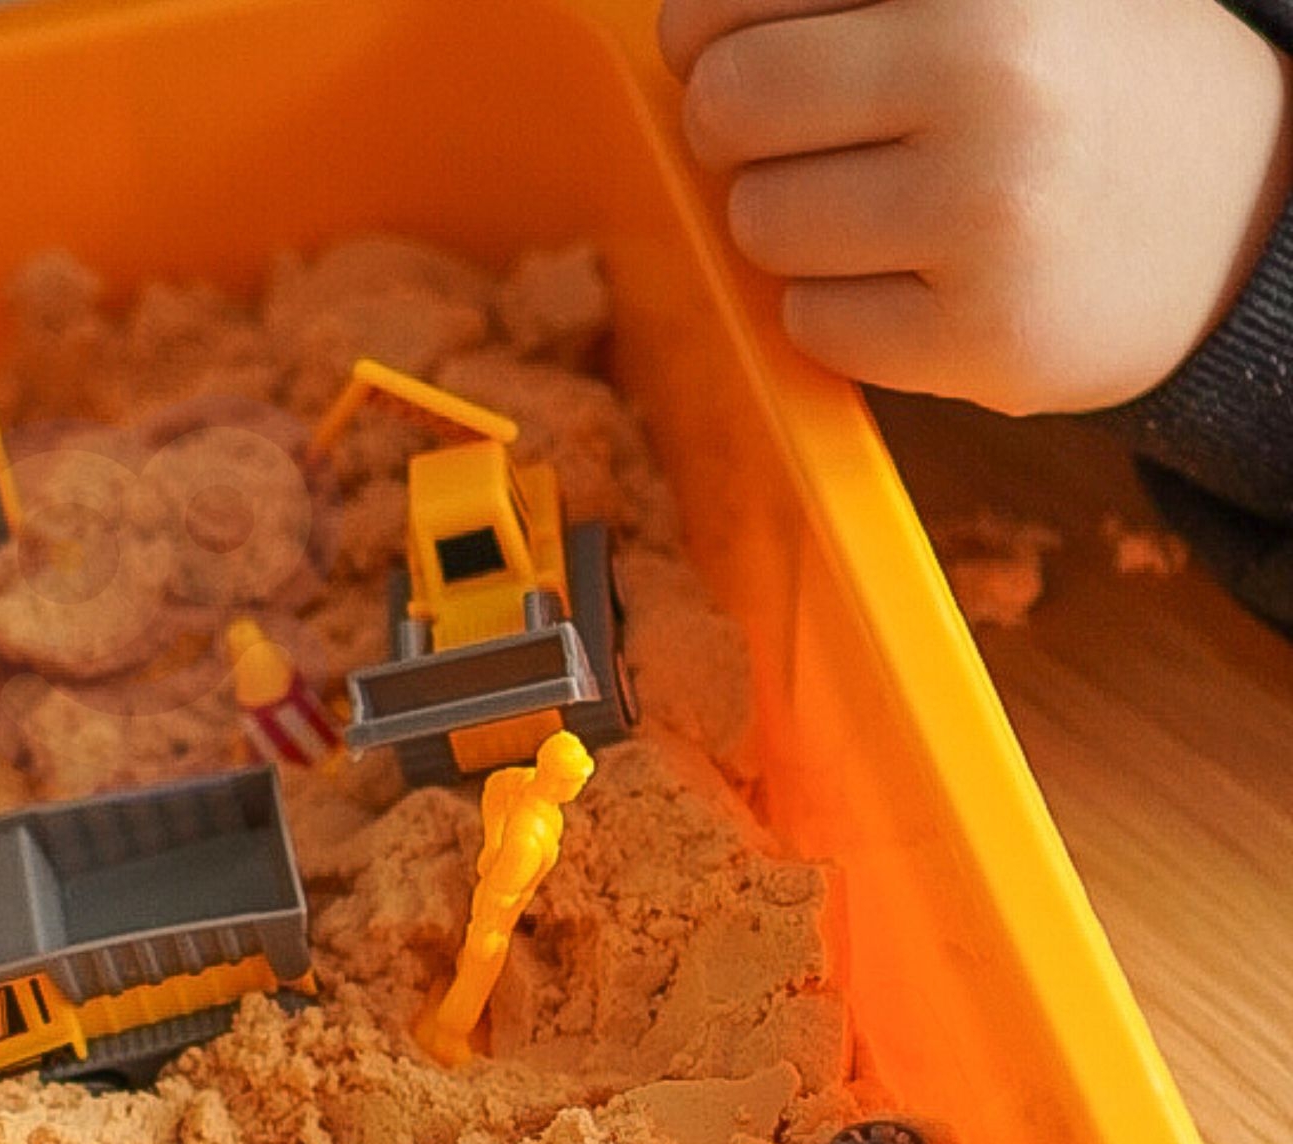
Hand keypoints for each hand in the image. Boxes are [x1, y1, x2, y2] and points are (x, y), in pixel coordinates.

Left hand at [658, 0, 1292, 411]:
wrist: (1238, 213)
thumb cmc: (1078, 87)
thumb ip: (849, 5)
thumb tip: (683, 32)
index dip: (705, 31)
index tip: (725, 47)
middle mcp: (993, 73)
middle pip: (730, 107)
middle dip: (736, 131)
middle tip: (796, 138)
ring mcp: (989, 212)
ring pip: (760, 224)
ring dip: (790, 226)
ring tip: (881, 209)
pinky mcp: (980, 334)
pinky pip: (810, 324)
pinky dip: (838, 309)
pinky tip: (916, 279)